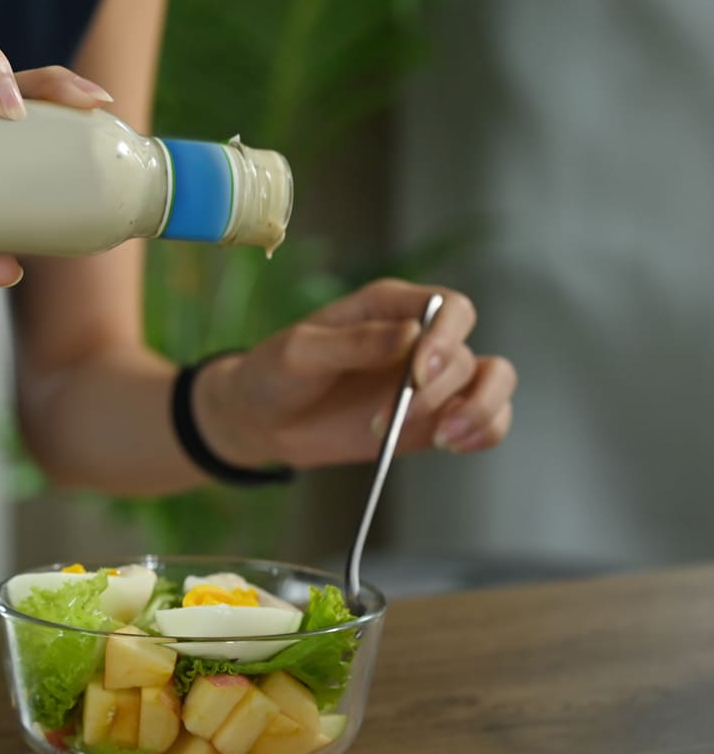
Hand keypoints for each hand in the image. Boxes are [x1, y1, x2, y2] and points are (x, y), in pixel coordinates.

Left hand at [197, 279, 517, 467]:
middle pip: (466, 354)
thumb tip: (410, 336)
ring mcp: (430, 381)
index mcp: (391, 307)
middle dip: (438, 390)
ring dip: (479, 410)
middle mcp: (420, 339)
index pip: (451, 308)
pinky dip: (484, 431)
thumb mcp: (299, 352)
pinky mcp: (430, 418)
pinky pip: (485, 420)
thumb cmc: (273, 374)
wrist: (261, 419)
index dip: (447, 338)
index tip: (417, 374)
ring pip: (493, 382)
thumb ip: (354, 342)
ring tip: (443, 439)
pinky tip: (454, 446)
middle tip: (393, 417)